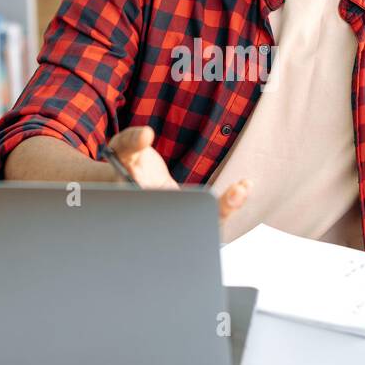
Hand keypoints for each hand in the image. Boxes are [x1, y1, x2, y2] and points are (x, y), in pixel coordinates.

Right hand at [107, 125, 251, 222]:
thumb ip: (131, 141)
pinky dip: (226, 205)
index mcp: (142, 208)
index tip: (208, 196)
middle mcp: (161, 221)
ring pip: (203, 227)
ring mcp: (176, 221)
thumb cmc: (124, 163)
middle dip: (215, 213)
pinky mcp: (188, 214)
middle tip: (235, 195)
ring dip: (225, 210)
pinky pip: (209, 216)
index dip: (187, 210)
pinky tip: (242, 187)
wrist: (126, 178)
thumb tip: (146, 135)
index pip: (166, 217)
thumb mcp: (122, 148)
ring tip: (242, 189)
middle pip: (190, 230)